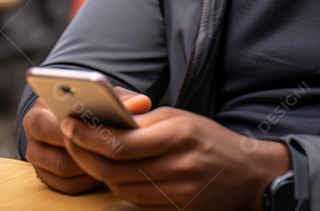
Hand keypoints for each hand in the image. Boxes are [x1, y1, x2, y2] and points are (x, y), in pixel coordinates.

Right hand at [23, 87, 151, 194]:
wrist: (74, 118)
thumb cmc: (87, 106)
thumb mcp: (101, 97)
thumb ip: (121, 99)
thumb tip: (142, 104)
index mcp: (37, 115)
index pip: (45, 127)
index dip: (71, 133)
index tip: (95, 132)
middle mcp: (33, 141)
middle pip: (58, 159)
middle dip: (88, 158)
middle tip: (112, 154)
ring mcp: (40, 163)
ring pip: (65, 176)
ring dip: (90, 171)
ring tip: (113, 162)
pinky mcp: (49, 179)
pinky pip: (68, 188)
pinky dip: (88, 182)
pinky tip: (105, 171)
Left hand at [61, 105, 289, 210]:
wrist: (250, 175)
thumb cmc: (210, 140)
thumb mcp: (180, 118)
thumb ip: (143, 122)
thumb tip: (102, 121)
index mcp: (178, 135)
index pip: (120, 144)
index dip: (88, 136)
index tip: (70, 124)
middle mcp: (177, 166)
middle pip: (114, 170)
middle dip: (84, 154)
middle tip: (69, 138)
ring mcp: (177, 193)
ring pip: (120, 188)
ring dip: (98, 172)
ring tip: (86, 153)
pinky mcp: (176, 210)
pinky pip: (135, 201)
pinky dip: (119, 186)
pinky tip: (112, 172)